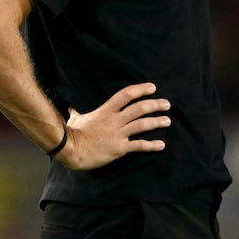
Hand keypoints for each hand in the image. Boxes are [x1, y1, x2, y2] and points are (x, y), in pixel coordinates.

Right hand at [53, 83, 171, 170]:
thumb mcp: (75, 118)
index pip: (126, 95)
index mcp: (106, 110)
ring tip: (167, 120)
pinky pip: (138, 145)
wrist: (71, 150)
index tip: (153, 87)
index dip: (141, 89)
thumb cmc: (73, 134)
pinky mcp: (119, 149)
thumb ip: (77, 112)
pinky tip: (161, 145)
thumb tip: (71, 107)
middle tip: (167, 104)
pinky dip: (151, 145)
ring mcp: (118, 134)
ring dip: (157, 122)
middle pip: (139, 108)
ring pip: (142, 125)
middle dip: (155, 104)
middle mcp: (114, 120)